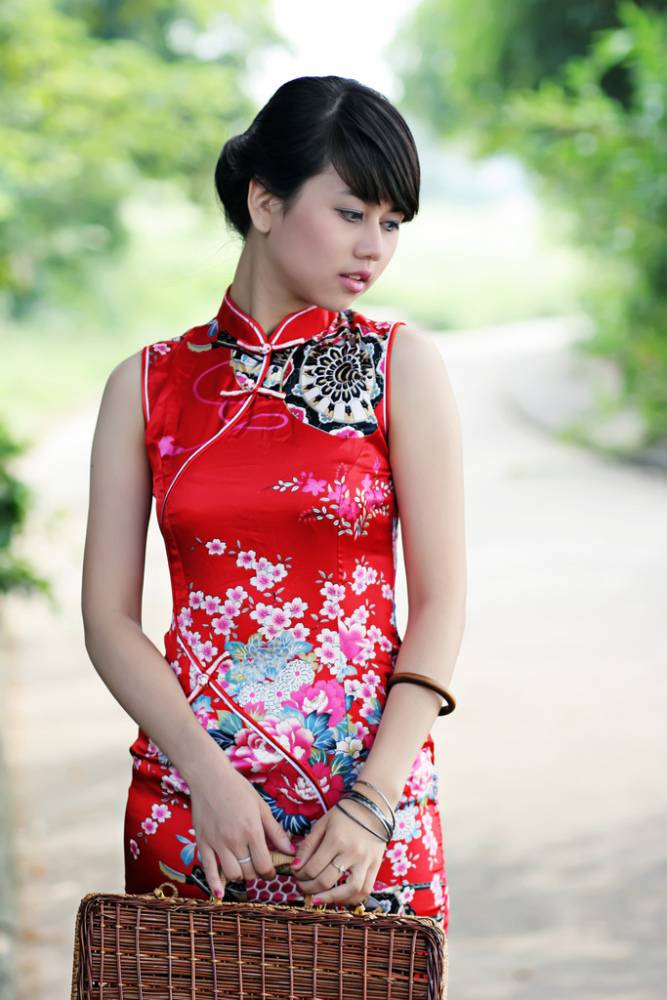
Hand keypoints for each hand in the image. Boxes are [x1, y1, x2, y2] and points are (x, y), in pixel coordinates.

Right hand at [188, 755, 295, 897]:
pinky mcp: (202, 843)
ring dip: (240, 876)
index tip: (271, 871)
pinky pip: (208, 870)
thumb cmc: (238, 789)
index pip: (264, 865)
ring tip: (243, 868)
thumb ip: (275, 831)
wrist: (210, 777)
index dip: (270, 872)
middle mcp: (234, 840)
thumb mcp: (261, 807)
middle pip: (249, 872)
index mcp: (252, 831)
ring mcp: (217, 843)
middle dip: (256, 873)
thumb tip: (290, 850)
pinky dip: (215, 884)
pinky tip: (220, 894)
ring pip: (232, 874)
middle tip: (258, 866)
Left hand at [291, 799, 387, 906]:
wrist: (373, 806)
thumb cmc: (345, 813)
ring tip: (318, 899)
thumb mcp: (322, 824)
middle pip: (326, 880)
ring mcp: (366, 861)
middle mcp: (351, 853)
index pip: (313, 868)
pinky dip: (352, 899)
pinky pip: (365, 890)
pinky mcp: (376, 866)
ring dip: (330, 899)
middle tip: (302, 886)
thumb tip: (295, 867)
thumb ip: (308, 845)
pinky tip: (339, 898)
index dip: (300, 875)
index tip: (296, 873)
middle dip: (309, 888)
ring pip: (349, 891)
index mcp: (335, 840)